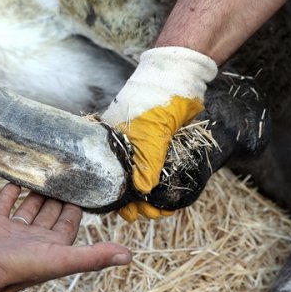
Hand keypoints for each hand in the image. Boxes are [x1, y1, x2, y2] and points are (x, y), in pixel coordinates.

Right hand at [0, 184, 131, 291]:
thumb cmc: (16, 268)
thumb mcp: (59, 260)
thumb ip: (92, 257)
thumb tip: (128, 256)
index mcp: (52, 247)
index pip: (70, 223)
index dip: (77, 207)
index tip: (86, 187)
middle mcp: (34, 239)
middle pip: (51, 213)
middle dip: (59, 195)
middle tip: (67, 172)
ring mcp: (12, 230)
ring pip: (30, 206)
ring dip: (38, 192)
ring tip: (45, 169)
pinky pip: (5, 201)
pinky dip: (11, 189)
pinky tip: (16, 175)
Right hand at [100, 47, 217, 220]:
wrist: (179, 78)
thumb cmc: (154, 100)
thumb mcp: (149, 134)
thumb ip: (147, 163)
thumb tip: (143, 191)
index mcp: (113, 143)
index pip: (111, 178)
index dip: (121, 197)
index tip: (133, 213)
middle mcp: (125, 147)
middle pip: (128, 183)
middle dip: (138, 201)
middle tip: (151, 213)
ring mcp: (145, 146)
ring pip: (146, 179)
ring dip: (153, 197)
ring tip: (163, 211)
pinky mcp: (163, 145)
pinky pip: (161, 171)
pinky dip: (165, 185)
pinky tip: (171, 198)